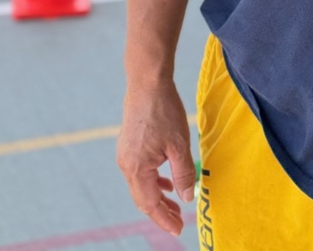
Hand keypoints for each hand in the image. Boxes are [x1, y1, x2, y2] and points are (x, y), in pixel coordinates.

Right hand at [117, 79, 196, 235]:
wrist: (147, 82)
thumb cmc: (164, 111)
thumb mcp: (179, 144)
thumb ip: (183, 173)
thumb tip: (187, 198)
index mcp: (136, 168)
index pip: (150, 204)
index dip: (164, 219)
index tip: (178, 229)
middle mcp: (126, 164)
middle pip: (143, 198)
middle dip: (161, 212)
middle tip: (179, 222)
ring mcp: (125, 154)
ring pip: (141, 185)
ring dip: (158, 197)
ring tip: (175, 205)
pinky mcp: (129, 145)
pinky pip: (140, 172)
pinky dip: (154, 181)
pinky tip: (166, 182)